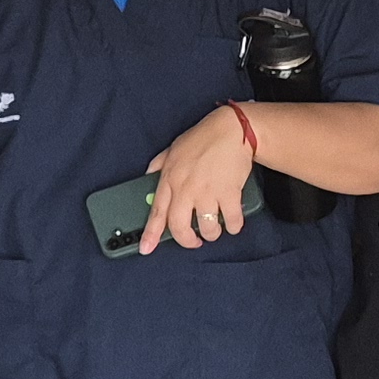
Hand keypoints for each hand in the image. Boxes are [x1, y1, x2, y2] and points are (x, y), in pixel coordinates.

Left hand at [138, 106, 258, 253]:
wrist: (232, 129)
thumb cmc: (203, 137)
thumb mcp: (173, 148)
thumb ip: (159, 164)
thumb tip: (148, 175)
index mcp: (169, 179)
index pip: (156, 212)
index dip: (150, 234)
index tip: (145, 249)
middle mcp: (185, 189)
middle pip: (179, 226)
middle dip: (187, 241)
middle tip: (194, 242)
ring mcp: (207, 192)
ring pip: (207, 228)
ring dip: (212, 233)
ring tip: (215, 229)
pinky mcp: (229, 193)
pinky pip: (231, 220)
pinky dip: (233, 226)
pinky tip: (233, 223)